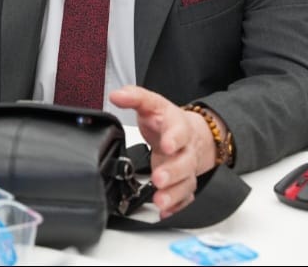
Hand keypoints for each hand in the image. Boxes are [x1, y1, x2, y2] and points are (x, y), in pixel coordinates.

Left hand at [110, 86, 216, 218]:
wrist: (191, 134)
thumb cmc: (167, 121)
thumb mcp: (152, 104)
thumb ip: (135, 97)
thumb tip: (116, 95)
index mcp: (178, 127)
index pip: (179, 132)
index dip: (174, 138)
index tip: (166, 145)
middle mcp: (185, 150)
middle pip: (184, 162)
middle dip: (172, 171)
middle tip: (158, 178)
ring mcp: (186, 169)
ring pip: (186, 183)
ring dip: (173, 193)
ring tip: (160, 200)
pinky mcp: (184, 183)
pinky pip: (185, 197)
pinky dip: (177, 206)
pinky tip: (165, 212)